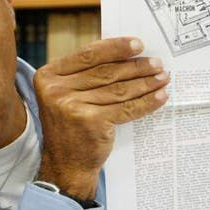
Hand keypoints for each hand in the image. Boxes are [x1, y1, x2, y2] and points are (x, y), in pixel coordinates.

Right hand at [33, 37, 169, 199]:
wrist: (66, 165)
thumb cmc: (71, 125)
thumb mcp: (66, 94)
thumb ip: (85, 74)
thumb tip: (125, 54)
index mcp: (48, 76)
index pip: (88, 55)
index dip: (116, 47)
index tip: (138, 44)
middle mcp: (55, 90)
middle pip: (106, 72)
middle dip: (136, 66)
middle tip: (157, 64)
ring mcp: (72, 106)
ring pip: (118, 89)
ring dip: (145, 83)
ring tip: (162, 78)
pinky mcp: (90, 121)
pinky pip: (126, 108)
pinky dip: (146, 102)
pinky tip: (160, 96)